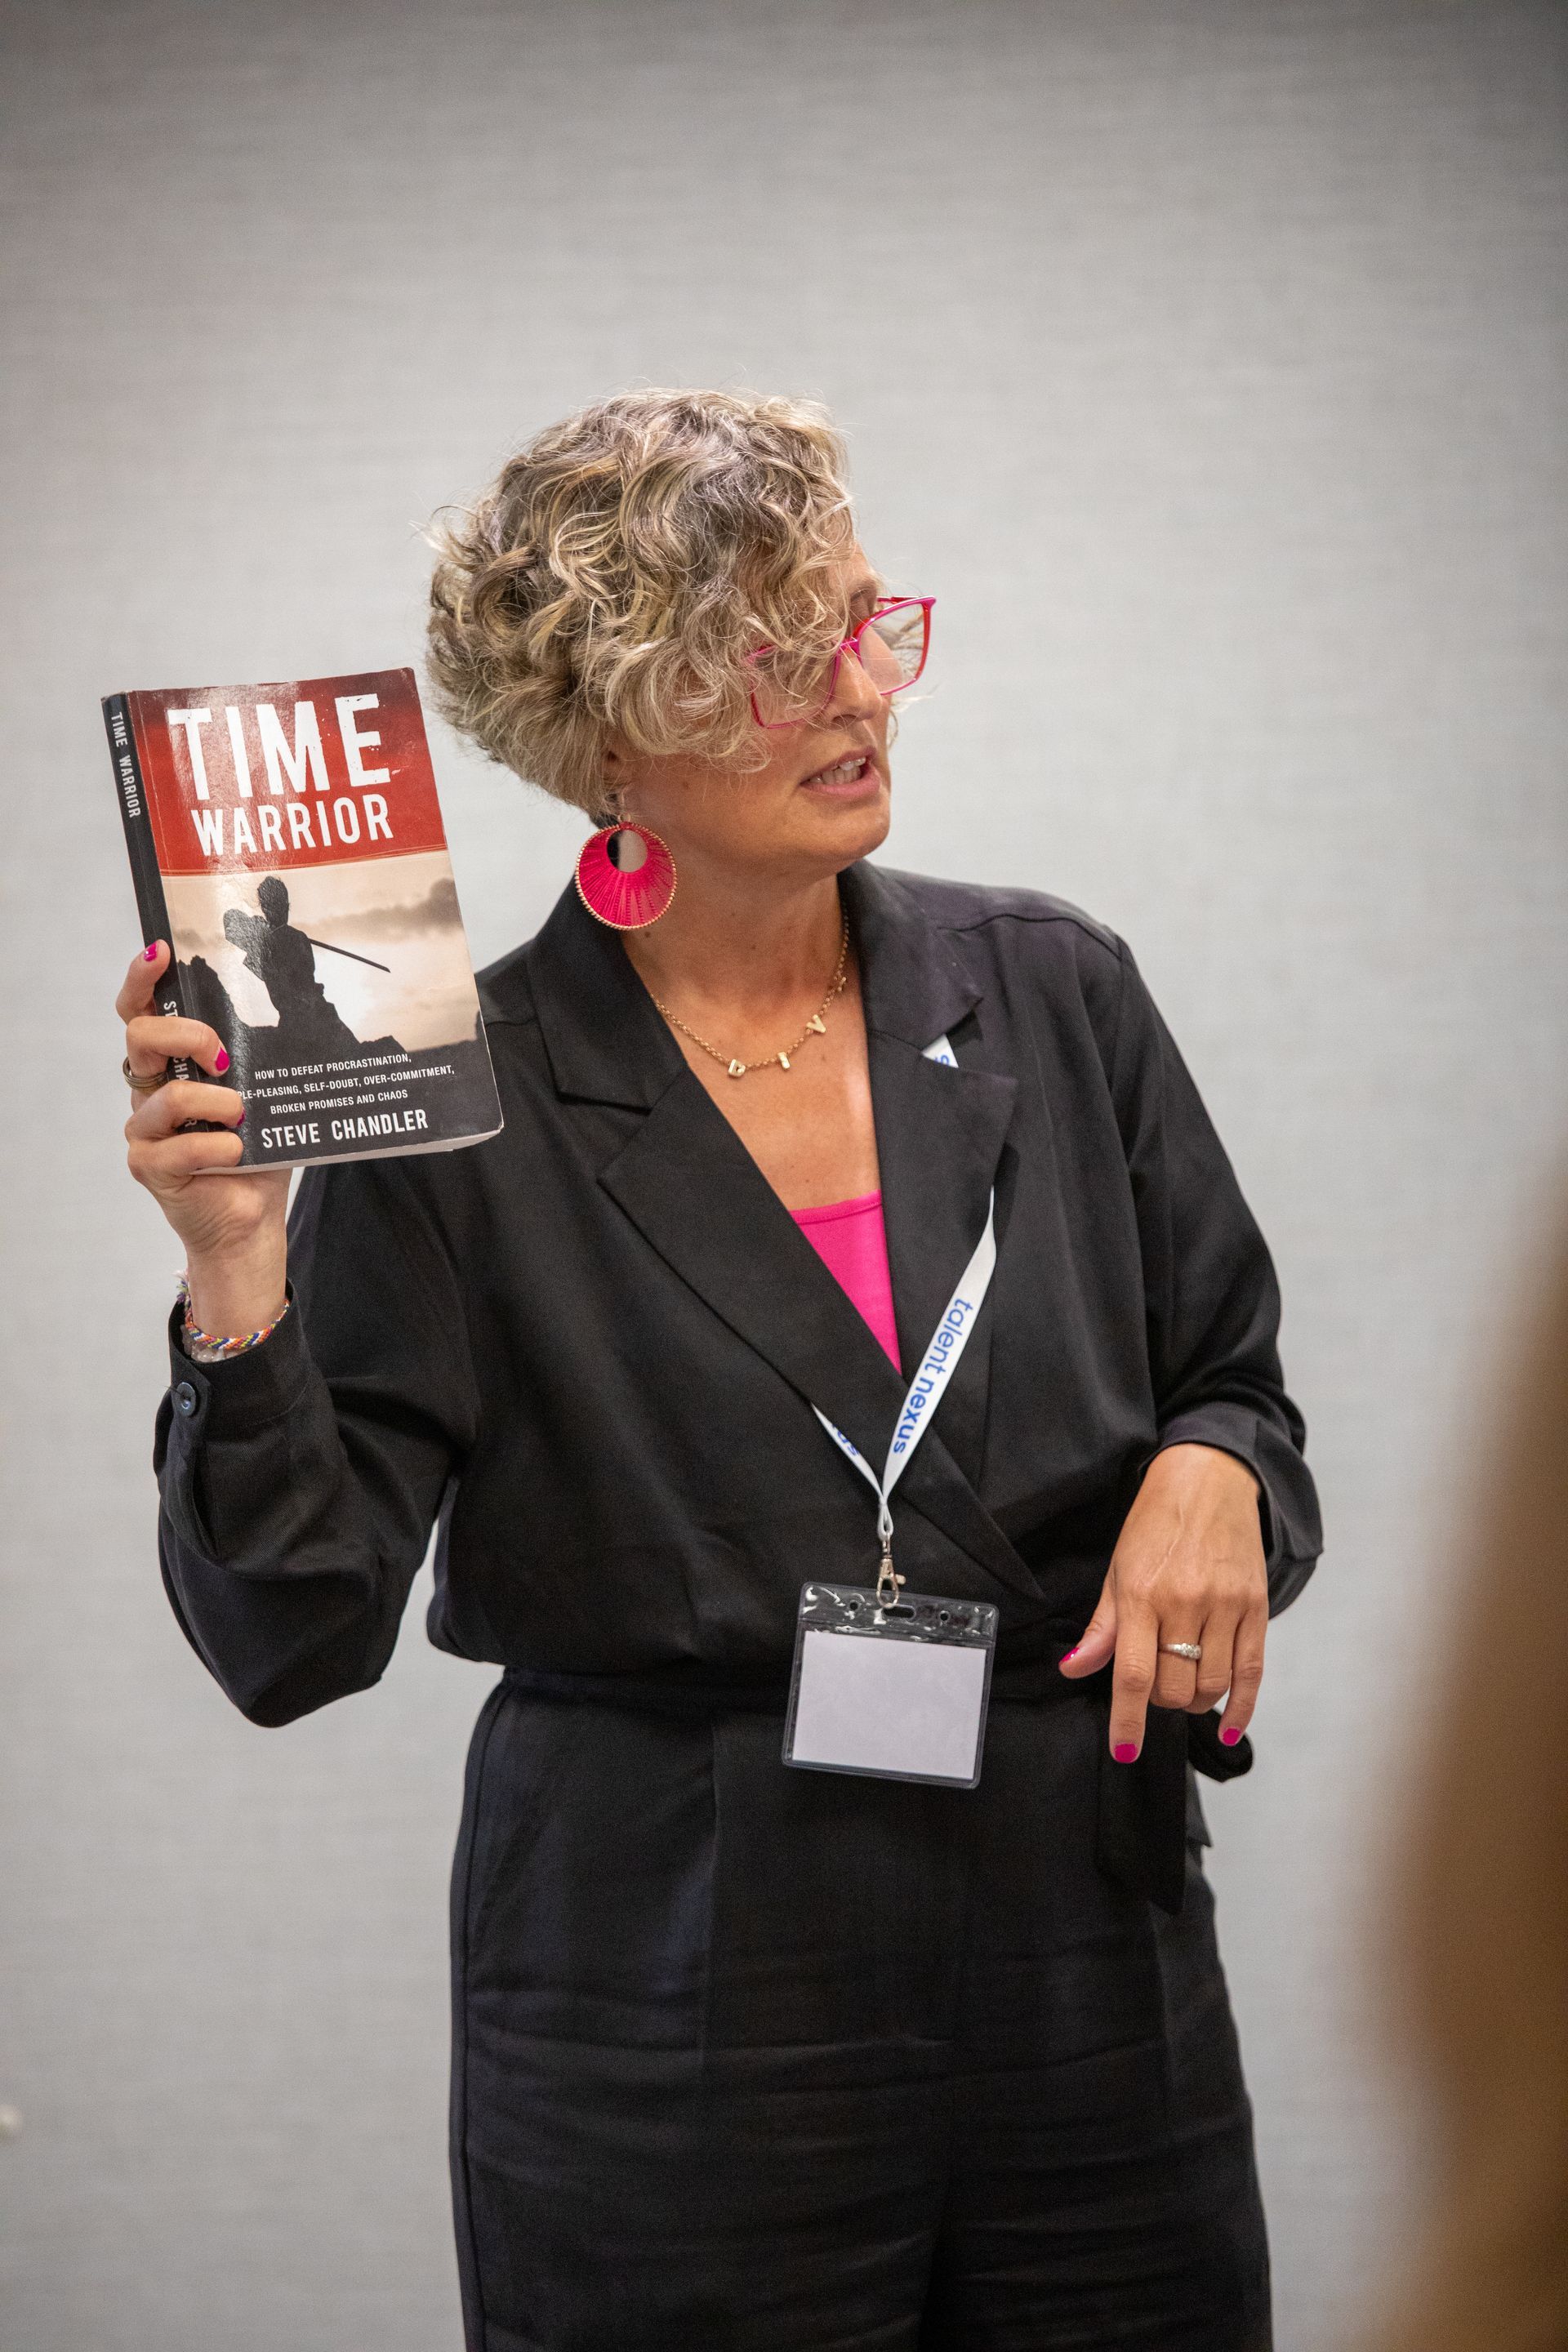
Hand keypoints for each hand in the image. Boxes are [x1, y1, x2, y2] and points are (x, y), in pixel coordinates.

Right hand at [118, 941, 288, 1332]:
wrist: (252, 1220)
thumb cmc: (261, 1151)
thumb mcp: (270, 1092)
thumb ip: (270, 1053)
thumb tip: (312, 996)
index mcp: (174, 1064)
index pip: (142, 1011)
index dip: (142, 978)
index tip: (161, 951)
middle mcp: (151, 1090)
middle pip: (140, 1038)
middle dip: (184, 1035)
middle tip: (223, 1055)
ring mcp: (146, 1131)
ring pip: (162, 1098)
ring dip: (212, 1102)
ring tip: (242, 1115)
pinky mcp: (150, 1167)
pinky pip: (177, 1149)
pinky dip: (215, 1147)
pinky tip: (237, 1153)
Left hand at [1057, 1442, 1267, 1761]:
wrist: (1208, 1480)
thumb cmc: (1155, 1525)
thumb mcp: (1118, 1570)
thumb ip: (1102, 1627)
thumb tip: (1074, 1670)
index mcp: (1142, 1594)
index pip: (1132, 1675)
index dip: (1128, 1721)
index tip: (1124, 1750)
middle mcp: (1185, 1603)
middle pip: (1174, 1688)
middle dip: (1159, 1701)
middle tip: (1153, 1683)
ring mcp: (1226, 1605)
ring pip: (1211, 1686)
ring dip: (1193, 1701)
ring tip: (1182, 1684)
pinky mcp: (1256, 1607)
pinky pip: (1252, 1672)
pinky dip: (1241, 1707)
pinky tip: (1229, 1725)